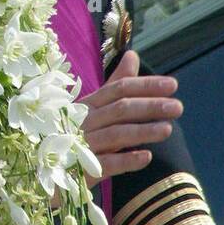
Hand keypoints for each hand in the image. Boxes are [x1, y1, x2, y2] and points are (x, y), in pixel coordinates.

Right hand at [80, 50, 181, 182]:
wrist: (46, 168)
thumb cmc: (74, 132)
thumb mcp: (94, 106)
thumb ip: (115, 82)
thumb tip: (132, 55)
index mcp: (87, 104)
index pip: (119, 89)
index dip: (146, 85)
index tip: (172, 85)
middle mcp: (84, 121)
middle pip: (120, 109)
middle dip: (150, 106)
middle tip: (177, 107)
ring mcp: (81, 144)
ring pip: (115, 134)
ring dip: (142, 131)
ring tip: (168, 129)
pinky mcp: (82, 169)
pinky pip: (106, 164)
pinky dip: (126, 160)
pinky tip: (146, 157)